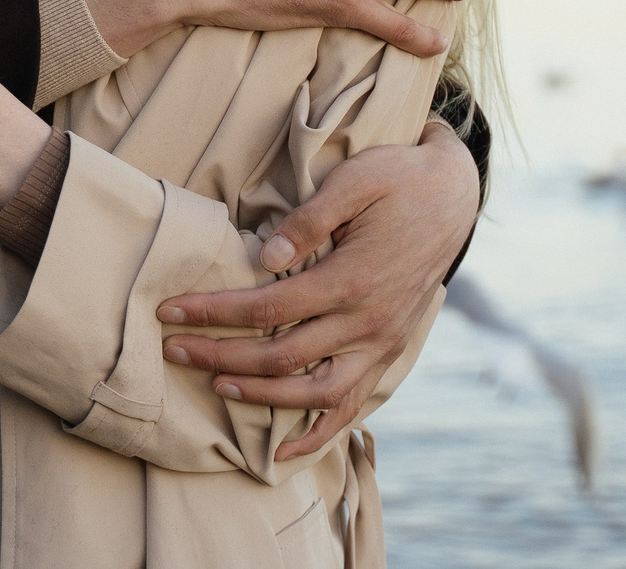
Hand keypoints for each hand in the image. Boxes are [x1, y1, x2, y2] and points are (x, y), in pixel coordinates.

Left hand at [158, 122, 481, 461]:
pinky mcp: (388, 350)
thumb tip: (265, 258)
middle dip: (221, 356)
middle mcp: (369, 322)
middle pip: (283, 356)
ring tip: (217, 385)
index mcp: (354, 278)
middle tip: (173, 349)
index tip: (171, 311)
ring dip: (262, 396)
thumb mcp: (356, 180)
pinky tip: (284, 445)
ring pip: (316, 392)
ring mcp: (382, 343)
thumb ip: (310, 220)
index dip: (215, 313)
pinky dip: (318, 431)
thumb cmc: (398, 179)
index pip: (269, 307)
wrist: (454, 195)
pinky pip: (353, 404)